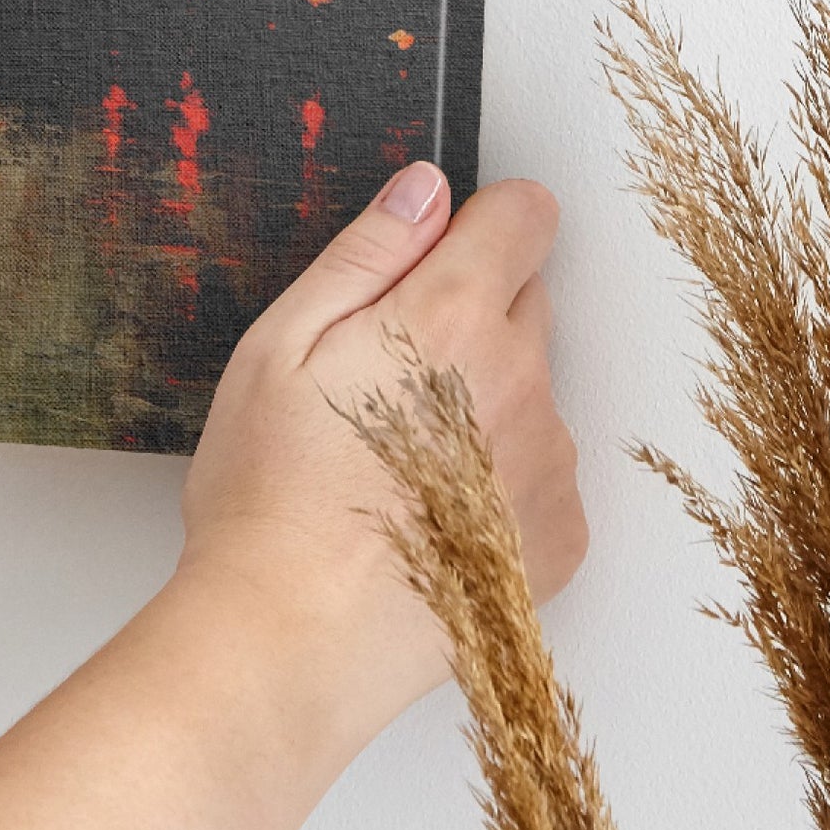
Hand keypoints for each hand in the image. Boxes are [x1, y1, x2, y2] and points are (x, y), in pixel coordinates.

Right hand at [178, 163, 586, 747]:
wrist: (292, 640)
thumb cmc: (269, 495)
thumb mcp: (280, 344)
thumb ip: (366, 253)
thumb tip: (425, 189)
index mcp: (452, 317)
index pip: (525, 215)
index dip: (478, 221)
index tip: (434, 255)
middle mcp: (523, 381)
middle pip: (526, 300)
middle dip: (468, 314)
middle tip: (381, 375)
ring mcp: (549, 464)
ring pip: (530, 390)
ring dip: (483, 401)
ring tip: (394, 460)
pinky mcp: (559, 538)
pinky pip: (540, 472)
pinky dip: (498, 479)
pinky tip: (427, 513)